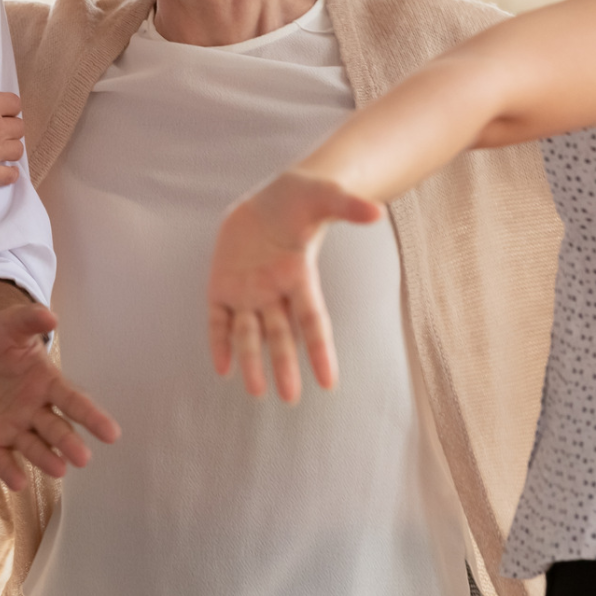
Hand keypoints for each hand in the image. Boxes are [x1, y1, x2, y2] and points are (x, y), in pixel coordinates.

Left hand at [0, 301, 119, 490]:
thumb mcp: (7, 326)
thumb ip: (28, 321)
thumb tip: (51, 316)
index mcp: (46, 383)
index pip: (73, 401)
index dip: (92, 417)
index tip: (112, 433)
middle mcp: (36, 411)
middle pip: (56, 429)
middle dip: (69, 443)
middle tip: (83, 458)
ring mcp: (14, 429)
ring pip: (34, 447)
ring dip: (46, 460)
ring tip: (60, 470)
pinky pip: (2, 459)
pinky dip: (10, 471)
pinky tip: (18, 482)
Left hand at [206, 172, 383, 400]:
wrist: (270, 201)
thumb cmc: (302, 200)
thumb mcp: (325, 196)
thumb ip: (348, 206)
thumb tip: (377, 211)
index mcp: (300, 278)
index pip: (313, 321)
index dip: (320, 351)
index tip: (329, 383)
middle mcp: (275, 292)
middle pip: (281, 336)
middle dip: (285, 366)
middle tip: (290, 398)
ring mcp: (248, 292)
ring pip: (249, 334)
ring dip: (251, 362)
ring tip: (256, 392)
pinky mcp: (222, 286)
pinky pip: (219, 320)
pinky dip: (219, 342)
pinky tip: (222, 368)